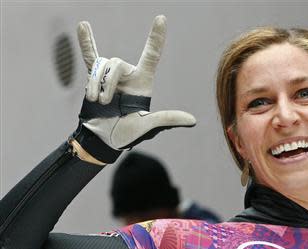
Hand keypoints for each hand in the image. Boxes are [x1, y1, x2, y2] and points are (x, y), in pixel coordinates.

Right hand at [72, 15, 195, 162]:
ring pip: (101, 66)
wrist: (102, 140)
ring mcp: (110, 77)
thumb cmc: (127, 135)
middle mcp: (128, 76)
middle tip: (104, 102)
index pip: (152, 55)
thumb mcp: (148, 127)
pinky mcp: (94, 80)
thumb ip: (168, 119)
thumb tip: (193, 121)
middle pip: (116, 63)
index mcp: (143, 83)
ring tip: (96, 102)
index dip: (156, 37)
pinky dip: (86, 42)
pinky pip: (90, 57)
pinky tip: (82, 25)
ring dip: (95, 84)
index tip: (161, 18)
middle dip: (107, 83)